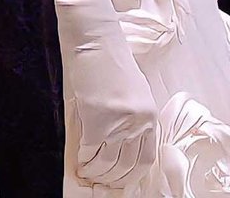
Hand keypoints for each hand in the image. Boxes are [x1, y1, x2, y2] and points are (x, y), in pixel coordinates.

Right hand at [66, 43, 159, 186]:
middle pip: (126, 166)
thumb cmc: (115, 68)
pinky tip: (79, 158)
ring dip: (94, 172)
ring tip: (87, 170)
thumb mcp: (137, 95)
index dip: (131, 175)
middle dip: (110, 178)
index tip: (120, 181)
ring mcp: (119, 124)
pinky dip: (82, 161)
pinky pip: (89, 154)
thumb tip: (124, 150)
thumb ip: (135, 121)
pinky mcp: (97, 123)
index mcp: (150, 116)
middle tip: (99, 178)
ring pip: (107, 165)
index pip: (146, 159)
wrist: (99, 47)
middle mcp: (139, 123)